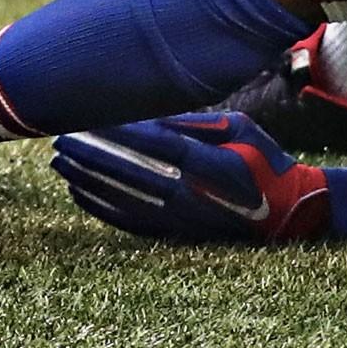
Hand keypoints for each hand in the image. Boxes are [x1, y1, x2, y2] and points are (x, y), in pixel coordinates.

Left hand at [52, 114, 330, 243]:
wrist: (286, 213)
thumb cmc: (262, 158)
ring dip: (90, 181)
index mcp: (217, 165)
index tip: (92, 115)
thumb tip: (147, 112)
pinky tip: (78, 191)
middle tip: (61, 138)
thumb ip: (193, 122)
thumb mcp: (239, 127)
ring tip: (60, 161)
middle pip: (136, 175)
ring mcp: (185, 221)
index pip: (162, 145)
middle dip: (95, 157)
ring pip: (127, 201)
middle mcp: (198, 196)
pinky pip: (131, 223)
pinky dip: (101, 208)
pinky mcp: (177, 235)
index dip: (126, 132)